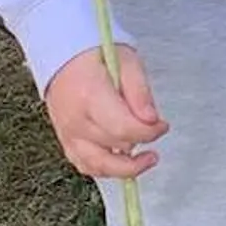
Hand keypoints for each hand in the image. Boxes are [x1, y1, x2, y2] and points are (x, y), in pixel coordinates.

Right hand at [44, 44, 166, 179]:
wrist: (62, 57)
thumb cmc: (95, 56)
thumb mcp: (126, 61)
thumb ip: (140, 92)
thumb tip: (152, 120)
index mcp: (90, 96)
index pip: (123, 128)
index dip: (149, 132)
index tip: (163, 125)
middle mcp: (75, 119)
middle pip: (115, 144)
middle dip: (141, 140)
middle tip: (155, 129)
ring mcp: (68, 133)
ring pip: (99, 165)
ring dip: (127, 167)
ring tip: (147, 159)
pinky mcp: (67, 141)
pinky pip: (86, 166)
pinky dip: (106, 169)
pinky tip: (123, 161)